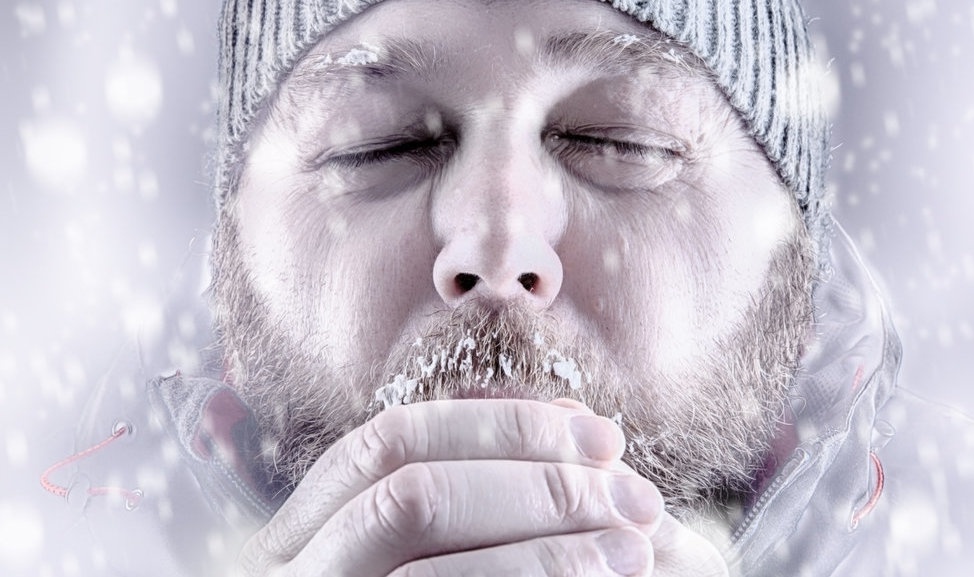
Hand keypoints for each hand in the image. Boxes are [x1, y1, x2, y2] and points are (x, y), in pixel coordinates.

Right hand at [235, 399, 724, 575]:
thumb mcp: (436, 550)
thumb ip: (491, 488)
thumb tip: (577, 416)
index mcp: (298, 532)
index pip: (393, 440)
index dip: (502, 426)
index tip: (601, 437)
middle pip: (413, 496)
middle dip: (540, 487)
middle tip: (639, 500)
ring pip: (430, 571)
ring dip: (548, 551)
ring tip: (635, 550)